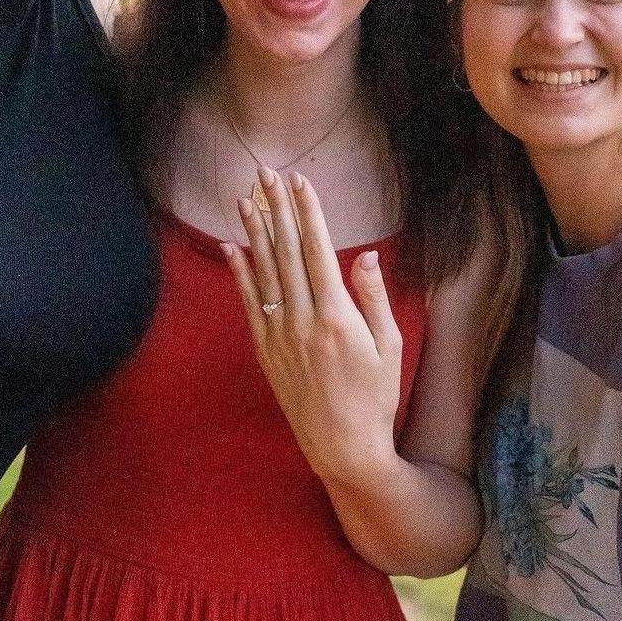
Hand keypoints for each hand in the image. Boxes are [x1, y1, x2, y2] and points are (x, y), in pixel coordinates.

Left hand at [222, 168, 402, 487]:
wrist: (342, 447)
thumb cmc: (376, 396)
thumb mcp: (389, 347)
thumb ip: (373, 298)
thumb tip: (365, 255)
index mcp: (337, 316)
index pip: (318, 250)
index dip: (308, 212)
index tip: (301, 181)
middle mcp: (303, 320)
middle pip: (287, 251)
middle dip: (278, 208)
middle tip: (267, 173)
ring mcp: (279, 334)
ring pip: (265, 270)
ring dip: (256, 230)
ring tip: (247, 197)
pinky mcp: (265, 349)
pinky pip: (249, 301)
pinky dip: (240, 271)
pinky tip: (233, 245)